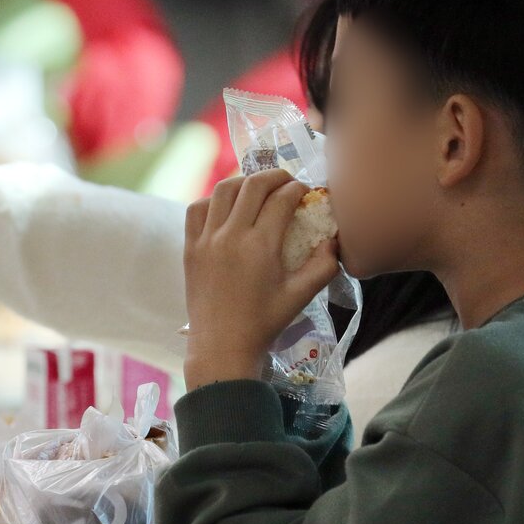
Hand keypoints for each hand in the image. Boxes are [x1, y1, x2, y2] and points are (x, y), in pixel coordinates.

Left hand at [182, 169, 338, 388]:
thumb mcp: (301, 296)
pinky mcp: (190, 248)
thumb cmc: (264, 323)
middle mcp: (231, 236)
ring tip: (257, 190)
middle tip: (287, 183)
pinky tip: (226, 208)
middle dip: (275, 176)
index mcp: (260, 246)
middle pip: (252, 185)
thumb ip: (323, 265)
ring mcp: (206, 240)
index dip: (298, 189)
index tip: (306, 193)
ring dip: (244, 182)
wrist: (222, 347)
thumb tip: (334, 240)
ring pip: (223, 190)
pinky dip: (213, 200)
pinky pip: (197, 209)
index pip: (281, 198)